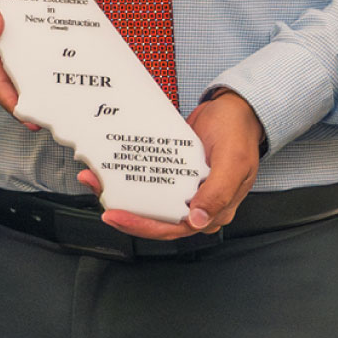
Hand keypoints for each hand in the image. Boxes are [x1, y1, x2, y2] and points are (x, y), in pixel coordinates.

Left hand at [95, 89, 263, 240]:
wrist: (235, 108)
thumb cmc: (239, 133)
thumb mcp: (233, 162)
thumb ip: (218, 193)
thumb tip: (198, 219)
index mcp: (214, 209)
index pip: (174, 229)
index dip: (145, 227)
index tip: (120, 217)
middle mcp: (197, 203)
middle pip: (157, 218)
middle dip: (127, 213)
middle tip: (103, 203)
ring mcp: (184, 187)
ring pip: (151, 200)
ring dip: (124, 194)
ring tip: (99, 182)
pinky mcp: (174, 171)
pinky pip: (151, 178)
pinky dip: (132, 175)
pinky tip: (114, 170)